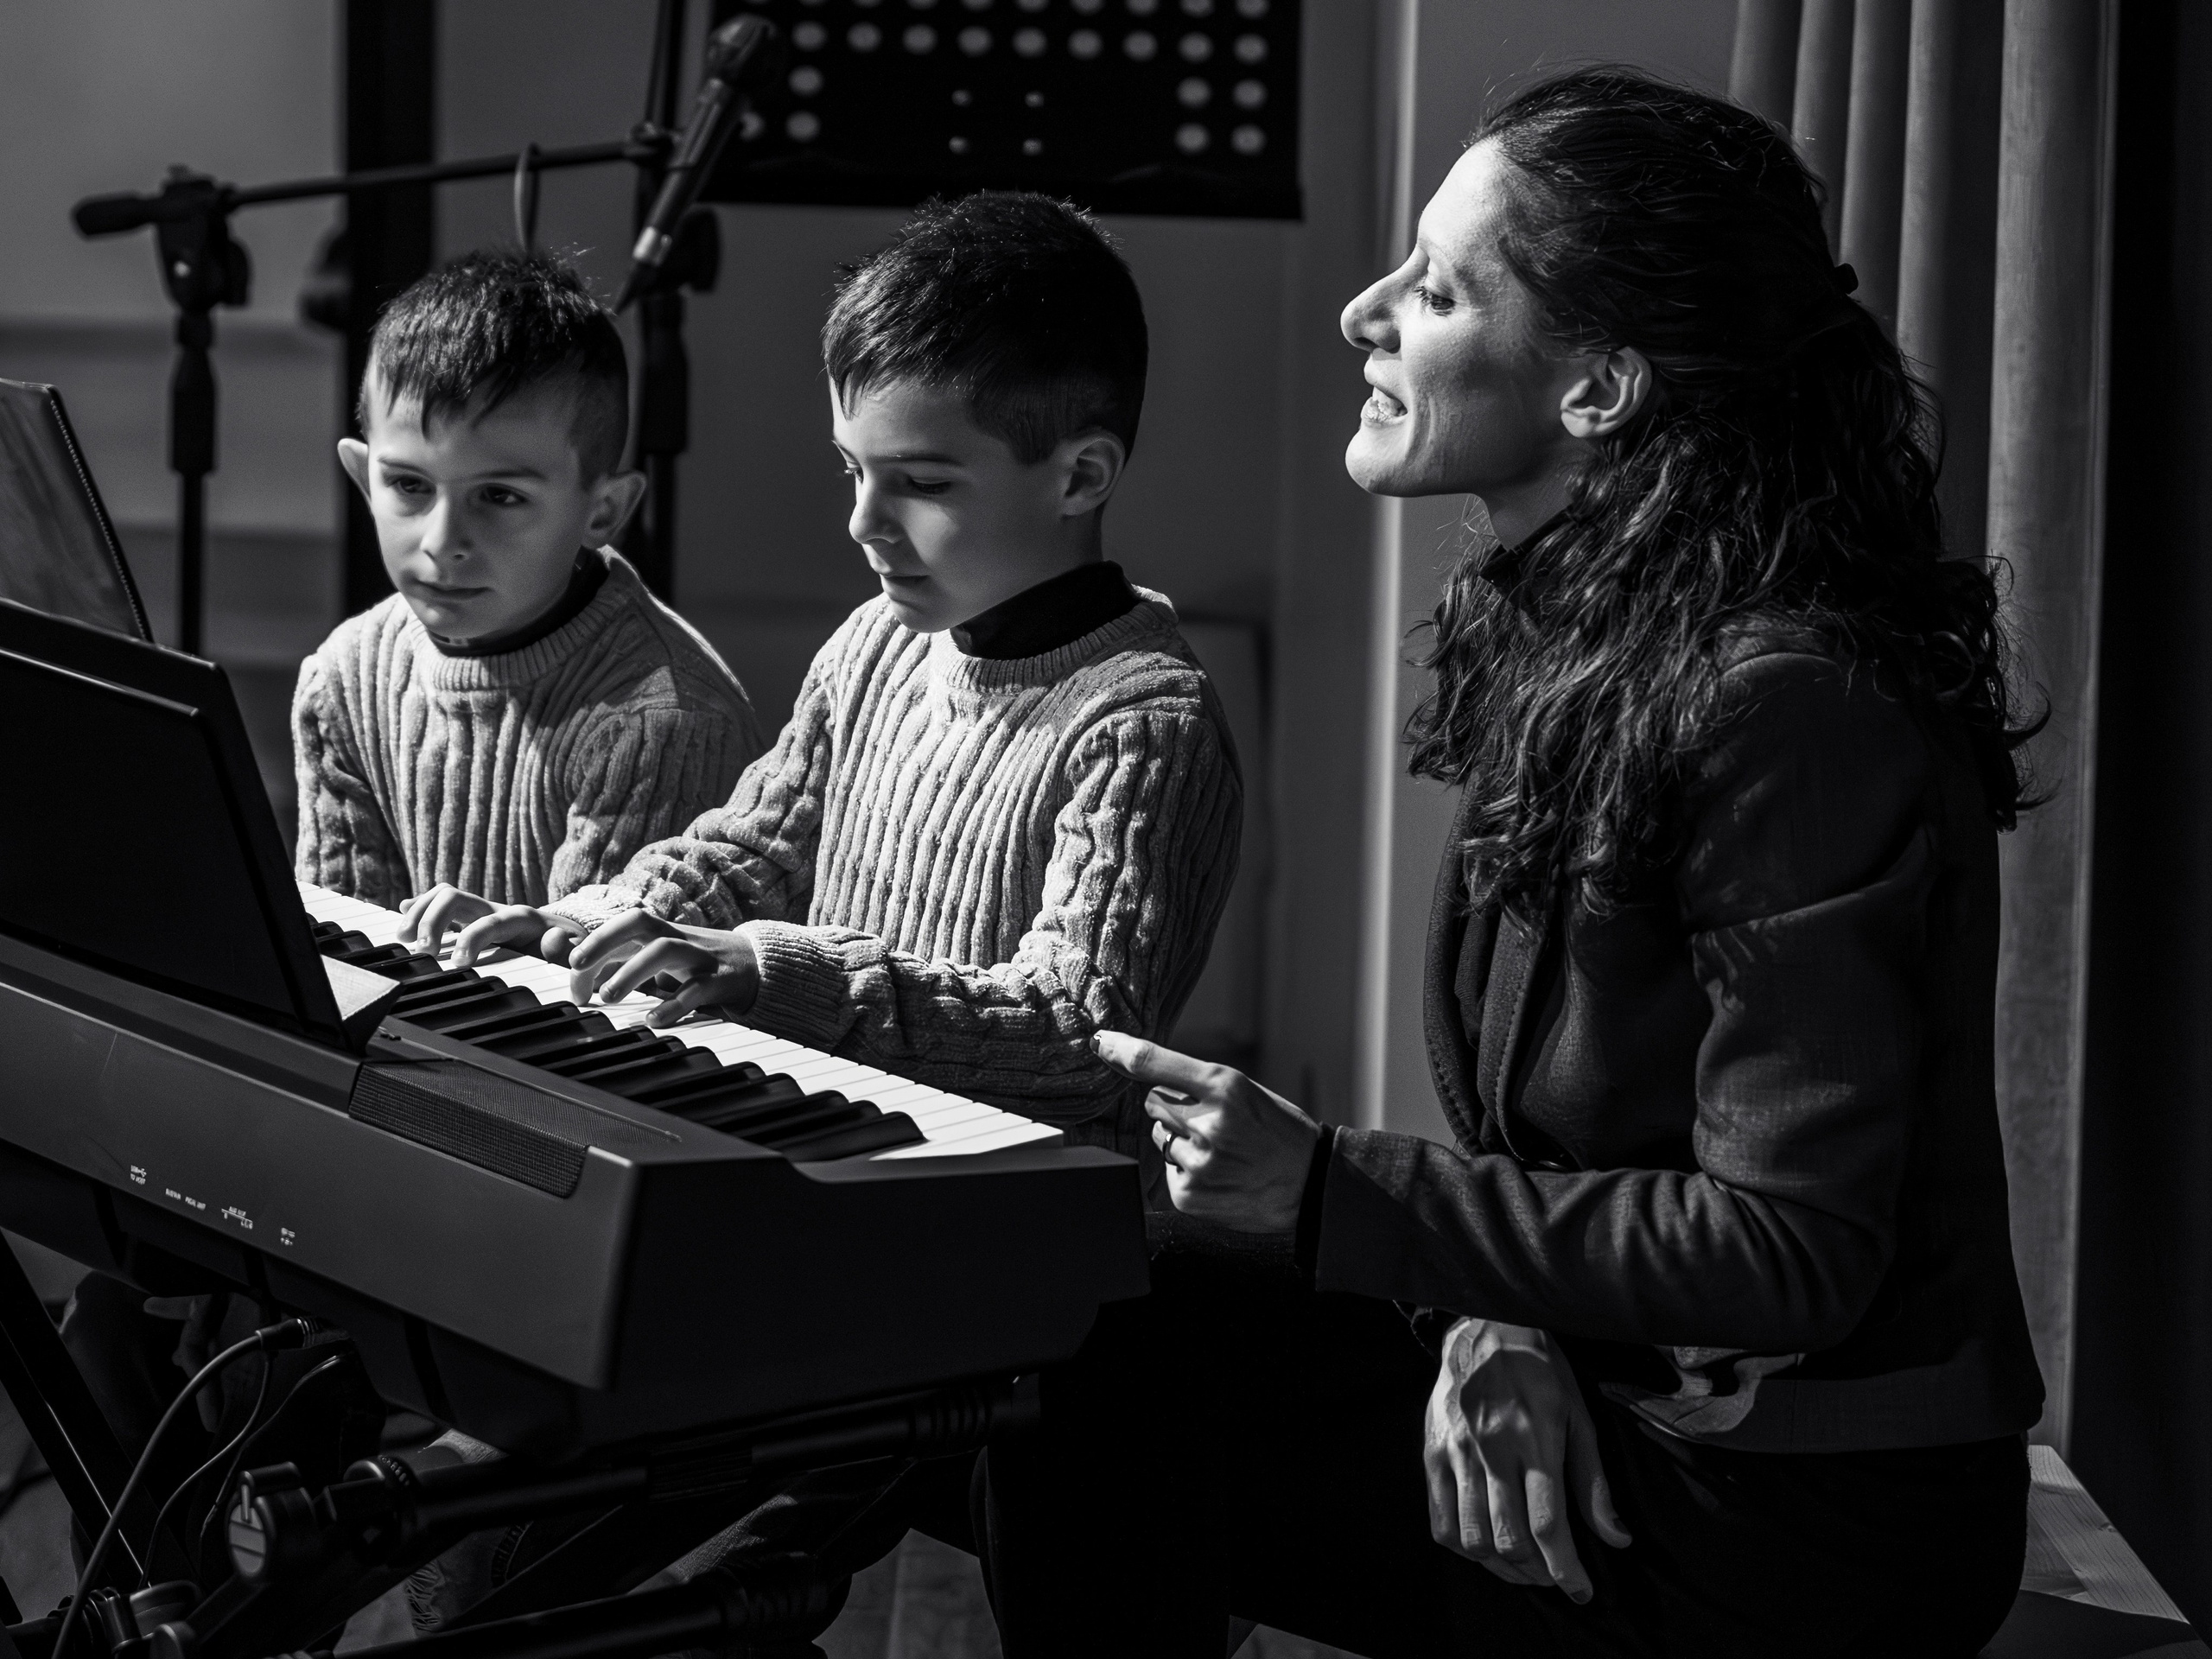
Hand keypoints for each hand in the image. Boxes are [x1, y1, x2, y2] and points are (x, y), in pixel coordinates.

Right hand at [413, 888, 587, 966]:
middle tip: (422, 952)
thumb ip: (568, 949)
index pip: (490, 921)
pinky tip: (403, 914)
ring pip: (444, 897)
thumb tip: (553, 941)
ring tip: (404, 939)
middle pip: (455, 898)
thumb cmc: (576, 949)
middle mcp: (498, 908)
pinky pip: (442, 905)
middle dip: (433, 921)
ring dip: (420, 913)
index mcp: (523, 919)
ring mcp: (482, 911)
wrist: (575, 936)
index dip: (472, 939)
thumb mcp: (579, 952)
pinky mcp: (472, 918)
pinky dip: (421, 908)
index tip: (458, 964)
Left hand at [566, 911, 760, 1026]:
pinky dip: (673, 1004)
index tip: (573, 972)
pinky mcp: (721, 980)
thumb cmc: (699, 964)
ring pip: (664, 950)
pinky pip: (697, 988)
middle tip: (576, 965)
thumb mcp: (662, 958)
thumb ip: (626, 963)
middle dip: (604, 940)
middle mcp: (678, 938)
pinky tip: (653, 1020)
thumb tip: (582, 979)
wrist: (759, 966)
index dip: (592, 944)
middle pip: (638, 923)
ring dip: (632, 971)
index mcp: (662, 932)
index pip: (621, 926)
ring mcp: (700, 957)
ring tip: (608, 997)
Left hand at [1090, 1032, 1319, 1232]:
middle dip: (1174, 1107)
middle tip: (1212, 1121)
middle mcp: (1207, 1123)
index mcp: (1225, 1087)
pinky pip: (1168, 1170)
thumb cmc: (1277, 1131)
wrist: (1309, 1184)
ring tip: (1223, 1151)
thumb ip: (1199, 1083)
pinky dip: (1187, 1172)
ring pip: (1161, 1137)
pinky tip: (1219, 1174)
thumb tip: (1143, 1074)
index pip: (1156, 1064)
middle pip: (1153, 1102)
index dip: (1122, 1051)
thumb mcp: (1246, 1091)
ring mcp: (1196, 1163)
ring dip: (1181, 1141)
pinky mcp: (1188, 1195)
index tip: (1100, 1042)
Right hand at [1424, 1317, 1630, 1602]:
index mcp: (1535, 1438)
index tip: (1581, 1591)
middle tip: (1553, 1574)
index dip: (1566, 1568)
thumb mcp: (1579, 1416)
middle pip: (1509, 1538)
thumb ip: (1593, 1482)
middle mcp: (1492, 1449)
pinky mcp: (1432, 1453)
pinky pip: (1439, 1522)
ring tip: (1523, 1567)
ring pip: (1473, 1538)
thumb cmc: (1540, 1371)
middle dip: (1537, 1572)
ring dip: (1502, 1567)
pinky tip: (1485, 1547)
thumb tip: (1616, 1539)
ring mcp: (1457, 1452)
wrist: (1485, 1327)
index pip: (1548, 1522)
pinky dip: (1464, 1548)